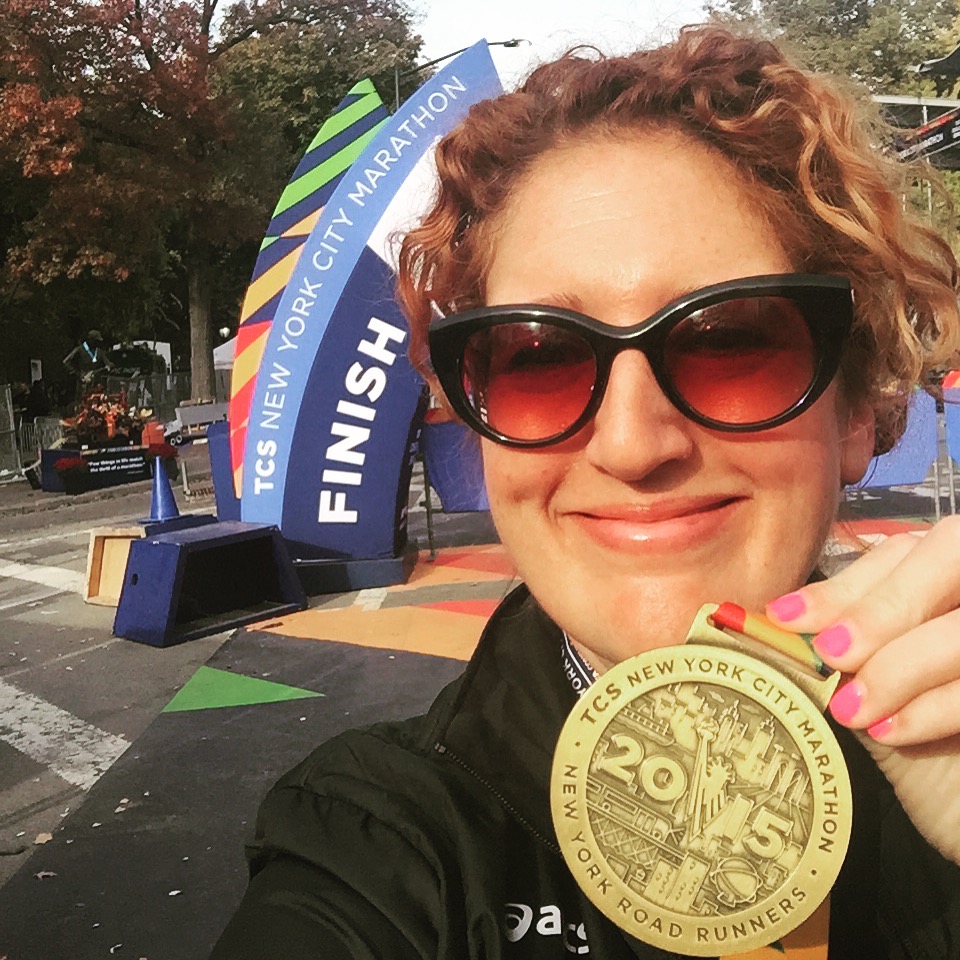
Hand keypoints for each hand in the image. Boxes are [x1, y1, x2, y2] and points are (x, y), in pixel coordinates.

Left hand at [766, 519, 959, 863]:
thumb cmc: (925, 753)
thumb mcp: (875, 689)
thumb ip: (844, 650)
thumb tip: (774, 626)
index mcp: (950, 582)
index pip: (905, 552)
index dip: (847, 583)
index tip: (785, 616)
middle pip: (946, 558)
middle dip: (880, 608)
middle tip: (830, 652)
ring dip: (898, 664)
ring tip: (850, 709)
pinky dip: (932, 707)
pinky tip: (890, 732)